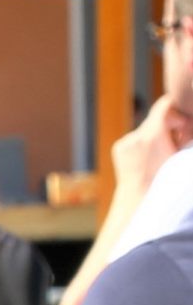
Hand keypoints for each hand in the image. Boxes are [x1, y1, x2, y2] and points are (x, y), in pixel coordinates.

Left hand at [106, 95, 192, 210]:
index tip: (187, 124)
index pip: (166, 104)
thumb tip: (188, 125)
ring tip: (165, 155)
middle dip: (172, 127)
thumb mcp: (182, 156)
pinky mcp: (119, 147)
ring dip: (159, 136)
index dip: (179, 108)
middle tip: (180, 143)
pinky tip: (150, 160)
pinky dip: (146, 143)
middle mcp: (136, 135)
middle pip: (158, 118)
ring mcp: (126, 140)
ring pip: (148, 129)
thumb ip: (186, 134)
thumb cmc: (168, 181)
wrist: (140, 200)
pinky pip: (137, 138)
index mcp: (153, 135)